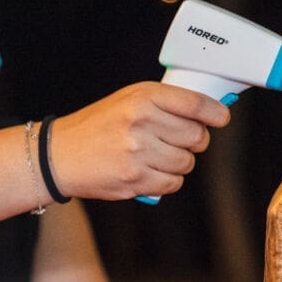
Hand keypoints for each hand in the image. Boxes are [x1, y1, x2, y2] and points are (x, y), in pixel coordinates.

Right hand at [49, 82, 230, 200]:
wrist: (60, 155)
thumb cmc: (97, 126)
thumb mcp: (128, 100)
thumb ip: (163, 103)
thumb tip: (205, 111)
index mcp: (142, 98)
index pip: (194, 103)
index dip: (214, 112)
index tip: (221, 118)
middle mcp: (141, 123)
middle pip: (196, 136)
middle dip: (195, 141)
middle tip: (182, 140)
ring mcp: (138, 153)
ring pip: (186, 162)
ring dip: (180, 162)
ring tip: (160, 156)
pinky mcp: (135, 179)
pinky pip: (173, 183)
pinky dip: (168, 180)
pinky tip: (152, 170)